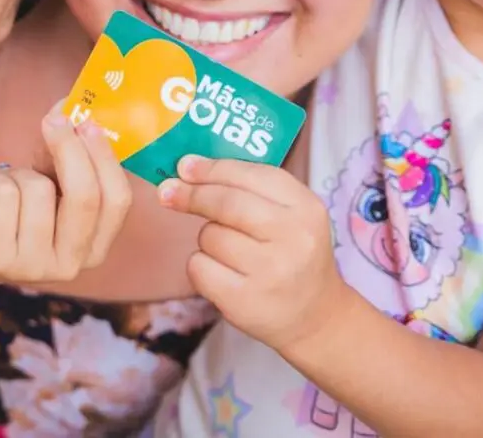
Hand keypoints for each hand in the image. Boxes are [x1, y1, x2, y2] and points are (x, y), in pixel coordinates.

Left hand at [0, 101, 131, 291]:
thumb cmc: (11, 213)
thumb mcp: (46, 187)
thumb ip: (65, 155)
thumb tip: (68, 105)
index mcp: (93, 249)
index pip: (116, 201)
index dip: (105, 158)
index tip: (88, 123)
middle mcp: (69, 265)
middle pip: (84, 195)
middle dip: (69, 148)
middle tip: (54, 119)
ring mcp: (31, 266)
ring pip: (38, 189)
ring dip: (18, 172)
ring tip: (4, 184)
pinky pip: (4, 193)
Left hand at [158, 154, 347, 354]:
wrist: (314, 317)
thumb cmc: (292, 255)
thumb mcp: (292, 215)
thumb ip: (251, 189)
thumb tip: (189, 169)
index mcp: (306, 207)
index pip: (252, 175)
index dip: (213, 168)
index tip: (184, 165)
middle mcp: (292, 237)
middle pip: (226, 203)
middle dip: (192, 195)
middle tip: (169, 192)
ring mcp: (269, 271)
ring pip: (210, 236)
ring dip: (208, 239)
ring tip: (231, 253)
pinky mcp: (244, 300)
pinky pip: (199, 267)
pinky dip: (201, 267)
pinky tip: (223, 274)